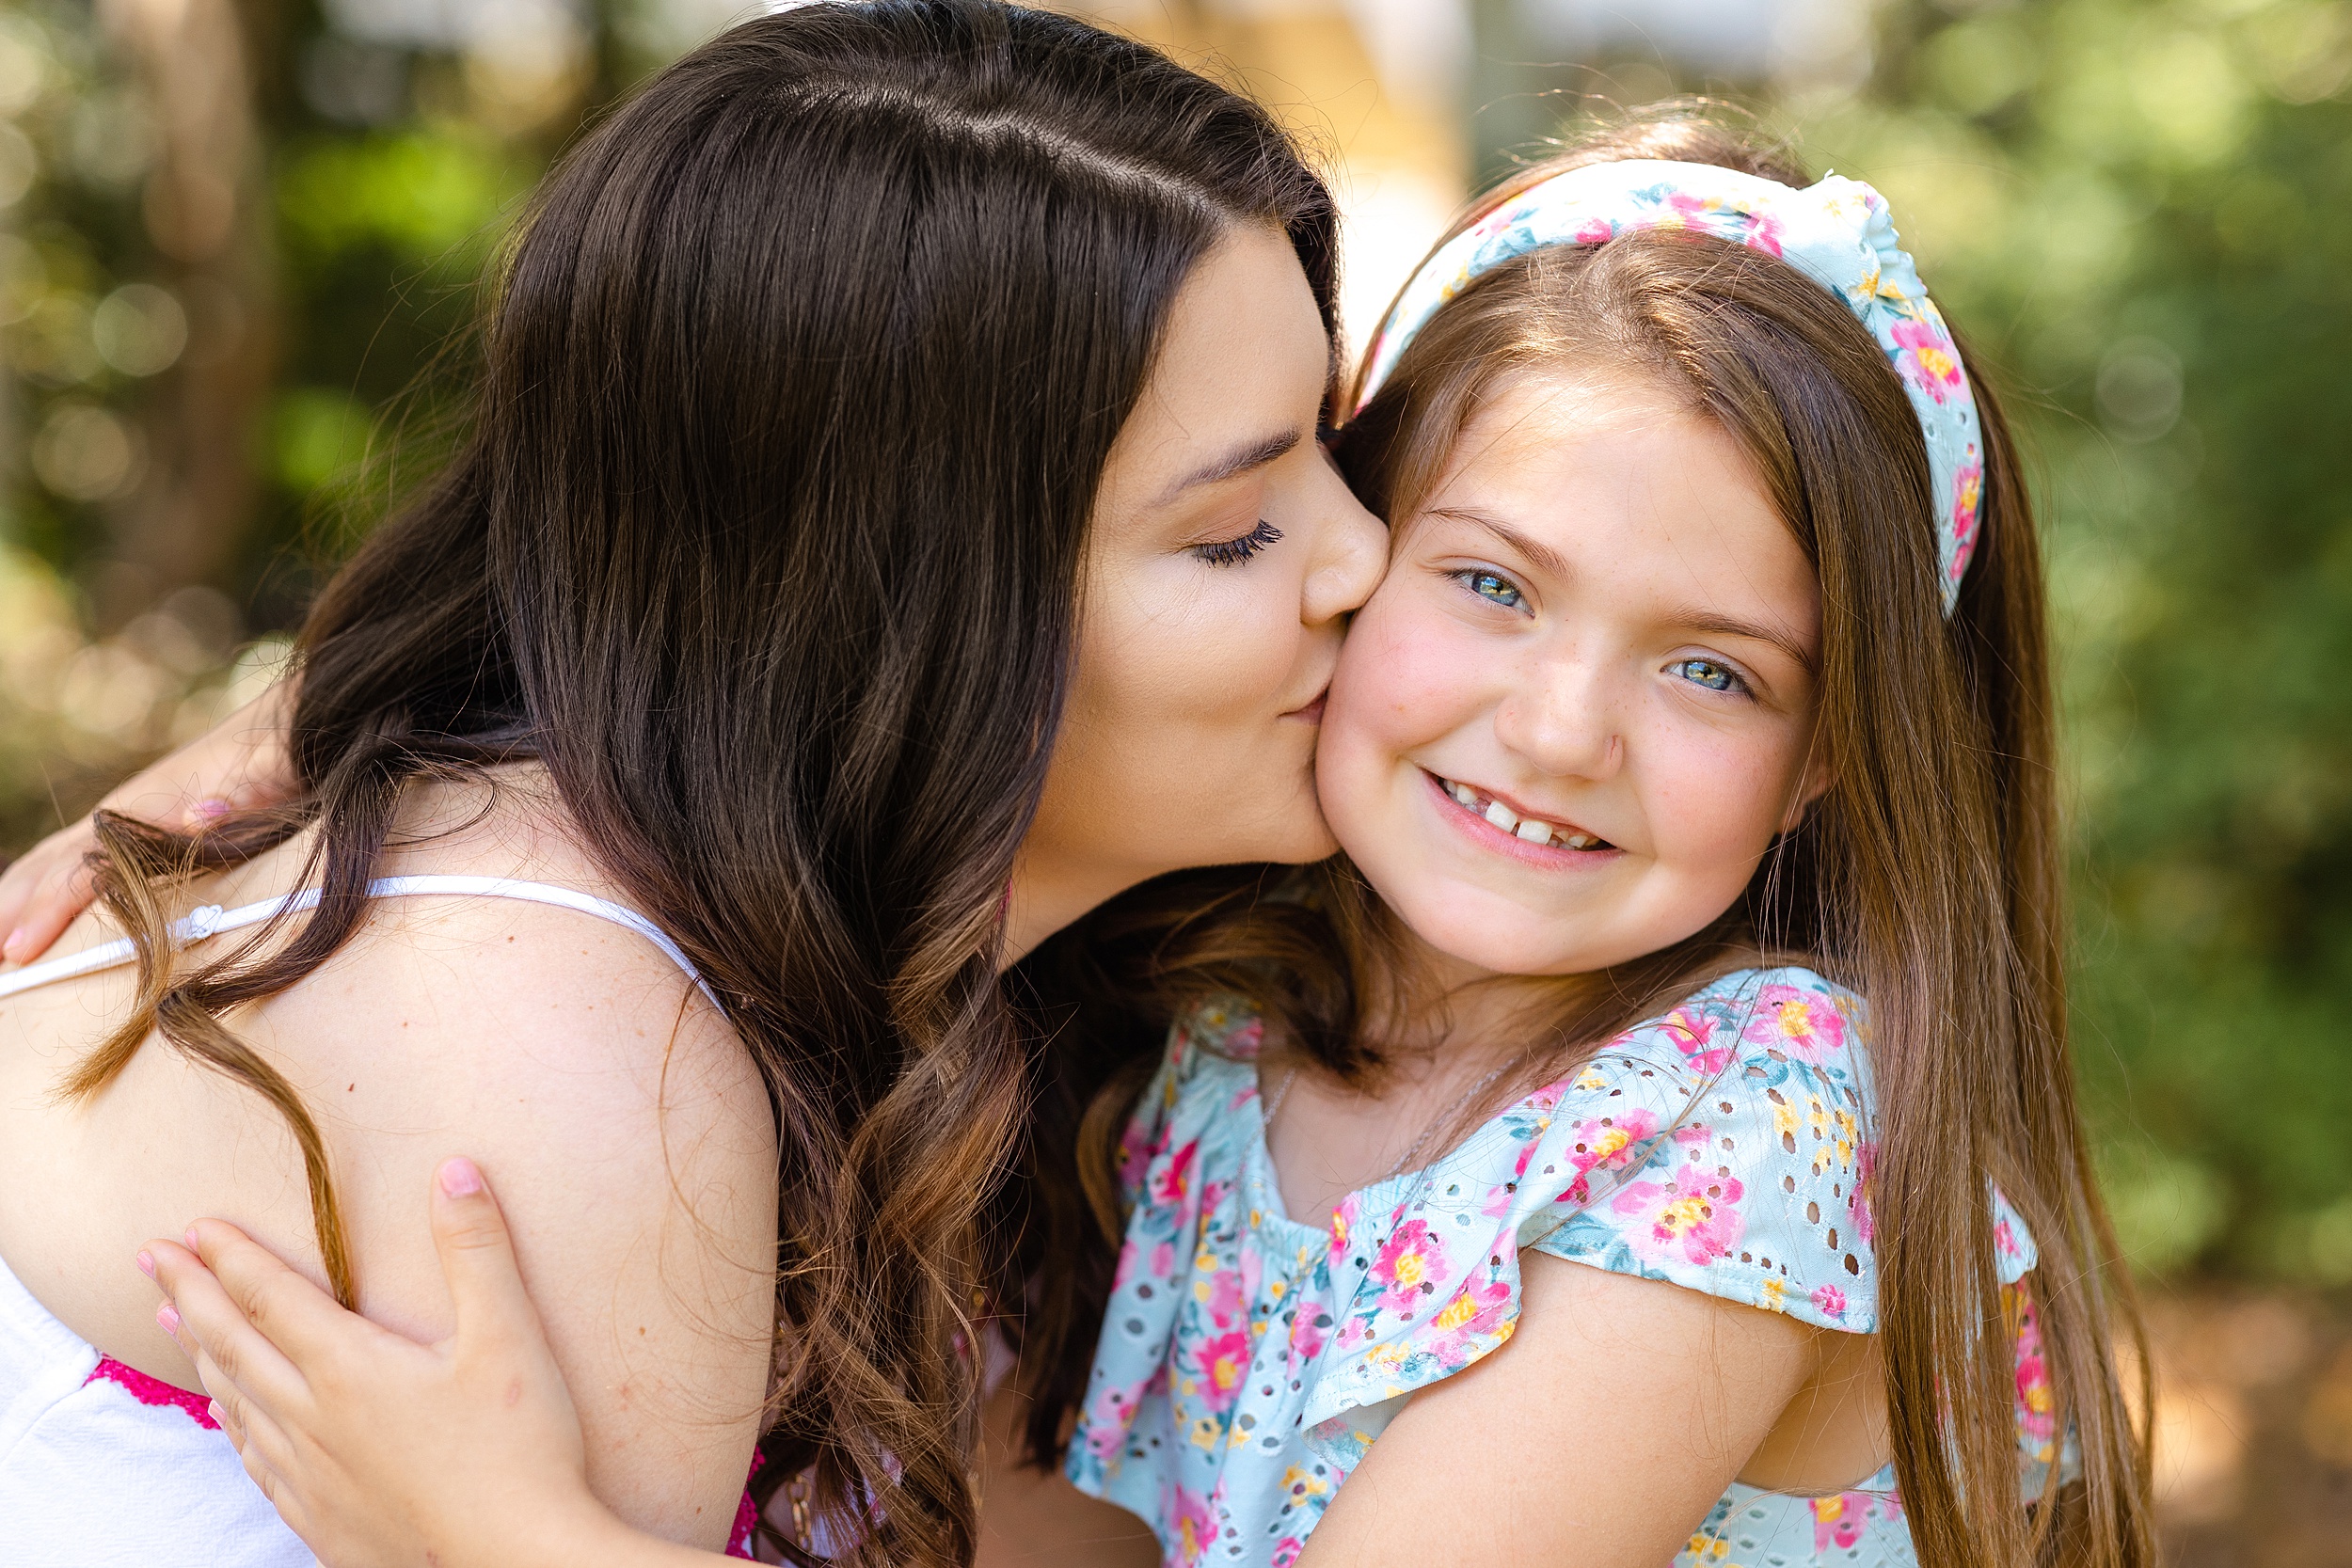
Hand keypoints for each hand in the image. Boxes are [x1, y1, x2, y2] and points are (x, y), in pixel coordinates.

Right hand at [0, 681, 297, 964]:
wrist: (296, 724)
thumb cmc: (278, 758)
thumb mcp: (261, 777)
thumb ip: (231, 799)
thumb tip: (202, 812)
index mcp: (146, 806)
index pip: (81, 865)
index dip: (49, 908)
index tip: (19, 949)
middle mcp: (127, 808)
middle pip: (54, 860)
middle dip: (17, 906)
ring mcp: (133, 810)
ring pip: (60, 853)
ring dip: (24, 891)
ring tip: (0, 934)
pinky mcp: (148, 815)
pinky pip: (82, 848)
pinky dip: (51, 874)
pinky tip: (41, 890)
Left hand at [140, 1158, 653, 1567]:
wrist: (514, 1560)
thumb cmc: (518, 1448)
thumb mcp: (510, 1335)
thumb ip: (477, 1249)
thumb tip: (455, 1170)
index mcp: (351, 1368)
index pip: (272, 1298)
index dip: (231, 1257)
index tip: (192, 1228)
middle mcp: (313, 1419)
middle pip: (233, 1346)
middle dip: (191, 1295)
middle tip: (149, 1260)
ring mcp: (311, 1475)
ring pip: (235, 1405)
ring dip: (200, 1358)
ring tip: (174, 1327)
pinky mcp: (321, 1520)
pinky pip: (256, 1463)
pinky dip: (231, 1428)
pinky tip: (229, 1423)